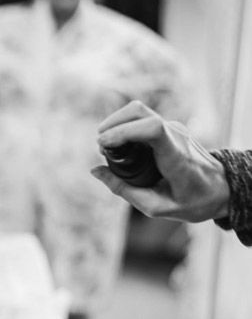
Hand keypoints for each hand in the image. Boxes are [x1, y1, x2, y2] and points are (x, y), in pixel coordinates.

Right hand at [91, 101, 229, 222]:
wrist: (222, 189)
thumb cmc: (192, 202)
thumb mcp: (156, 207)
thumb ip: (124, 190)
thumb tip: (95, 170)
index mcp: (176, 158)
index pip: (152, 129)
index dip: (122, 131)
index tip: (103, 146)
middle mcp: (176, 136)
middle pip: (139, 112)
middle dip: (112, 124)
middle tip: (100, 147)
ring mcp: (174, 128)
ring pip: (138, 111)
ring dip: (115, 123)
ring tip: (105, 145)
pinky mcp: (169, 127)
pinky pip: (141, 118)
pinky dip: (123, 127)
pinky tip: (118, 144)